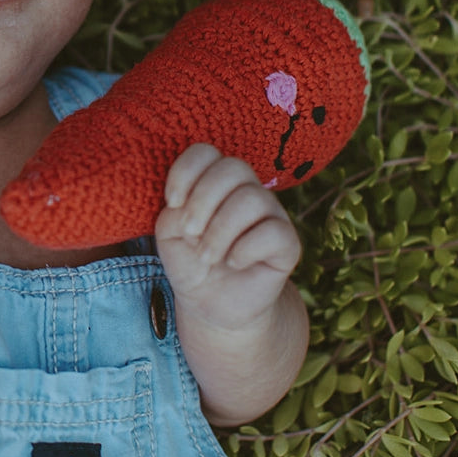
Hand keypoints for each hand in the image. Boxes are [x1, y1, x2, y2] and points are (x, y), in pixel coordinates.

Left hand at [155, 144, 301, 332]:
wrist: (211, 303)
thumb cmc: (189, 260)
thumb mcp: (169, 234)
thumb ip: (174, 211)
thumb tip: (189, 205)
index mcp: (215, 181)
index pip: (206, 152)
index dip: (186, 172)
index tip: (172, 203)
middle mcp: (245, 190)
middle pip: (233, 167)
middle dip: (203, 200)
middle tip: (189, 233)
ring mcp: (270, 214)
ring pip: (253, 198)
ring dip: (220, 230)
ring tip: (206, 256)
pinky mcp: (287, 243)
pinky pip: (274, 231)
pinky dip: (246, 248)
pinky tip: (234, 263)